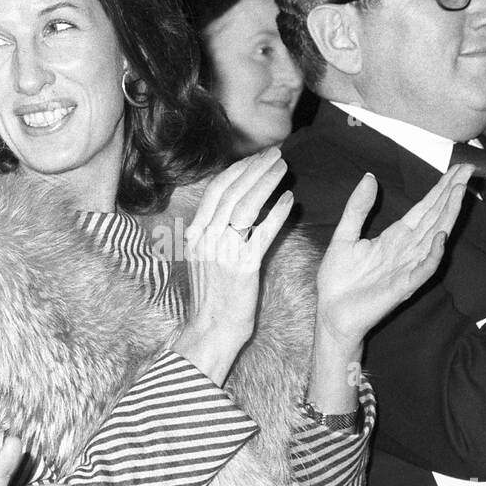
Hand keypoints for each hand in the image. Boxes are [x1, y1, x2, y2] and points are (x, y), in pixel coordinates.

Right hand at [172, 147, 292, 383]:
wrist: (211, 330)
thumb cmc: (213, 297)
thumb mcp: (206, 259)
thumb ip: (216, 233)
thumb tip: (234, 209)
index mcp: (196, 233)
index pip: (217, 190)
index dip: (238, 170)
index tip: (256, 159)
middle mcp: (207, 238)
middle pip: (232, 191)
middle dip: (256, 169)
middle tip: (276, 155)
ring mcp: (223, 251)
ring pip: (246, 206)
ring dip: (267, 183)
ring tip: (284, 169)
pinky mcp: (243, 267)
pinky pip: (263, 233)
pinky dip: (277, 214)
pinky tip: (290, 201)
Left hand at [315, 165, 471, 349]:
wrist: (330, 314)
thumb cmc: (339, 281)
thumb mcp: (344, 236)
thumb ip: (358, 208)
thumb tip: (370, 177)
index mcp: (395, 238)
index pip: (424, 208)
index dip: (440, 189)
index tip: (457, 169)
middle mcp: (407, 250)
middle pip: (435, 217)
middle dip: (451, 194)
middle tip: (468, 170)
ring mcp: (408, 268)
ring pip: (435, 238)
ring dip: (448, 216)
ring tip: (459, 193)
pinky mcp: (403, 287)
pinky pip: (423, 269)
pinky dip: (433, 254)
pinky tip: (440, 236)